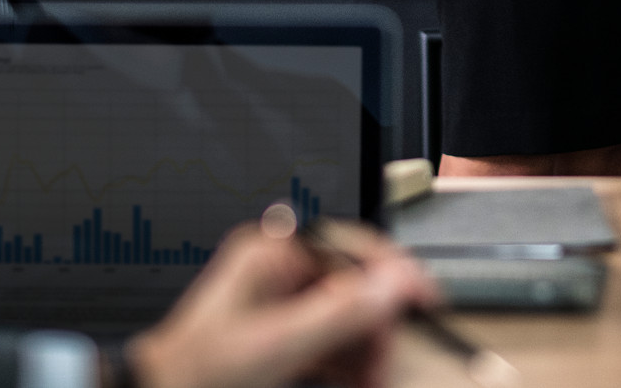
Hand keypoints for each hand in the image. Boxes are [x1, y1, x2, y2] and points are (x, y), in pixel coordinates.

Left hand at [125, 223, 438, 387]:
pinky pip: (333, 342)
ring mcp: (282, 304)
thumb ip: (339, 313)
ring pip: (348, 318)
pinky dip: (350, 363)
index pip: (351, 246)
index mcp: (273, 252)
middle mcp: (280, 271)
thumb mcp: (277, 344)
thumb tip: (394, 283)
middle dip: (377, 327)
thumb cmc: (197, 373)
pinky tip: (359, 379)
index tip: (424, 299)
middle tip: (388, 362)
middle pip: (354, 287)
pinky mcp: (284, 336)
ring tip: (374, 378)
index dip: (392, 273)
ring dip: (368, 350)